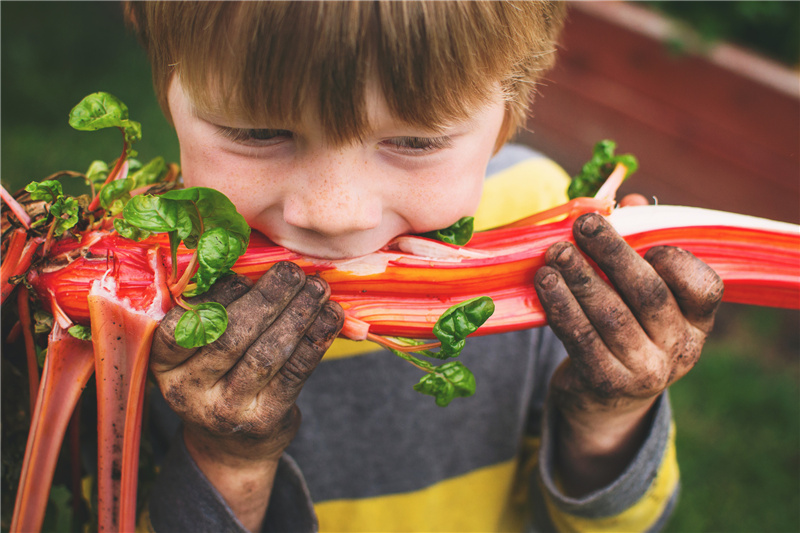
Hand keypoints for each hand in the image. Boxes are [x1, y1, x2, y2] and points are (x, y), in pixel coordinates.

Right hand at [149, 262, 342, 530]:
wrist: (231, 444)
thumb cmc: (219, 375)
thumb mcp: (201, 349)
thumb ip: (219, 309)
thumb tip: (258, 260)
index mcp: (164, 362)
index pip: (185, 323)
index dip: (219, 293)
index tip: (248, 272)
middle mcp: (188, 388)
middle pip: (231, 335)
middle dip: (268, 298)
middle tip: (294, 272)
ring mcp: (225, 409)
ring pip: (266, 353)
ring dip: (298, 314)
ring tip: (317, 288)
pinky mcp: (263, 420)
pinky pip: (294, 373)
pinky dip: (316, 339)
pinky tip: (331, 317)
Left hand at [534, 212, 722, 493]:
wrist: (605, 398)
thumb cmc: (624, 325)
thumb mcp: (638, 291)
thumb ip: (640, 242)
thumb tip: (630, 198)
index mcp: (696, 319)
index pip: (703, 287)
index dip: (676, 260)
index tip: (642, 235)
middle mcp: (679, 348)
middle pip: (648, 294)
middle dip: (612, 253)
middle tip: (582, 225)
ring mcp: (645, 371)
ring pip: (610, 315)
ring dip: (579, 278)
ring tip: (555, 252)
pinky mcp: (606, 383)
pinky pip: (581, 339)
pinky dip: (560, 307)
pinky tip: (544, 282)